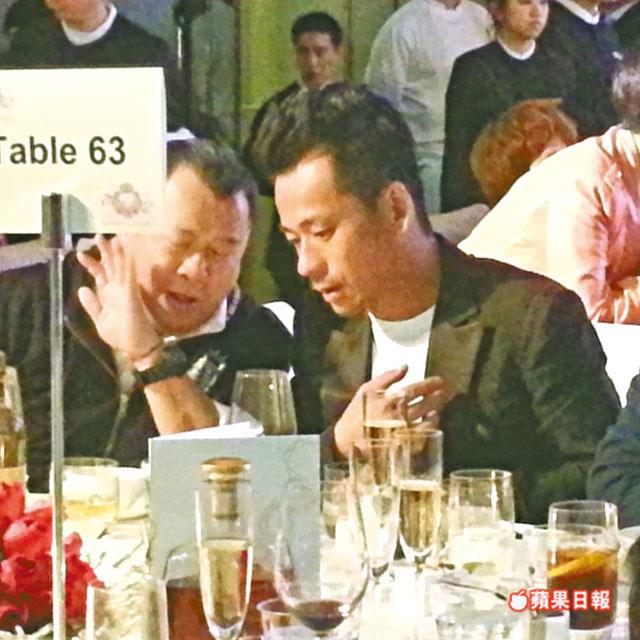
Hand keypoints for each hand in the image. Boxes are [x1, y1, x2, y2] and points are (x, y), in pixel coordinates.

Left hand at [77, 235, 160, 364]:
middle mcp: (118, 290)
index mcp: (109, 295)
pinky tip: (125, 254)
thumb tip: (82, 288)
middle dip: (104, 252)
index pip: (100, 275)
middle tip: (98, 236)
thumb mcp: (101, 321)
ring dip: (116, 254)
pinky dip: (127, 266)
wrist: (136, 348)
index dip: (91, 264)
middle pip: (110, 267)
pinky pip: (128, 278)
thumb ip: (92, 305)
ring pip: (120, 268)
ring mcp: (126, 292)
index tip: (80, 253)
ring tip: (112, 239)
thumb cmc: (121, 336)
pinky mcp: (131, 296)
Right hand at [333, 368, 451, 455]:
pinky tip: (433, 420)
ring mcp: (402, 432)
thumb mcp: (366, 390)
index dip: (431, 384)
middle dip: (440, 396)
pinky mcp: (404, 446)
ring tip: (441, 404)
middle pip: (426, 403)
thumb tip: (405, 367)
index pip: (416, 389)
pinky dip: (431, 427)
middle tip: (448, 391)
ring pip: (428, 419)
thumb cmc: (355, 414)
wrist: (345, 441)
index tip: (440, 381)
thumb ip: (386, 377)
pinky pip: (424, 436)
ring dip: (437, 410)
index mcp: (389, 400)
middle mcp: (398, 415)